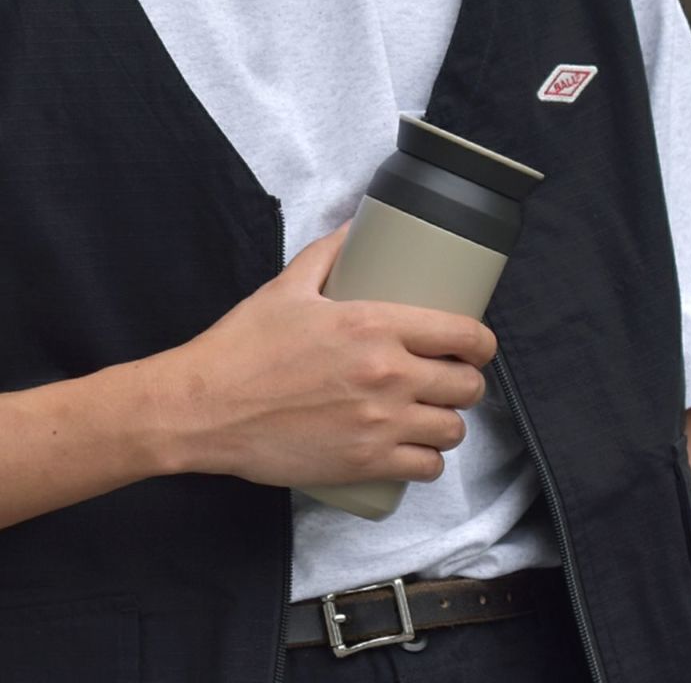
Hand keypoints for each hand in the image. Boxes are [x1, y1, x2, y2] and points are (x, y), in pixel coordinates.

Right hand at [158, 221, 497, 487]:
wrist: (203, 407)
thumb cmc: (243, 347)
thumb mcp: (287, 286)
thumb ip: (329, 253)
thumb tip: (355, 226)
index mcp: (376, 325)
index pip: (464, 334)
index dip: (482, 342)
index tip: (477, 346)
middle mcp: (388, 375)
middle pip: (468, 385)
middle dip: (466, 382)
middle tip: (447, 380)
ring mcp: (380, 424)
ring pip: (453, 430)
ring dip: (449, 422)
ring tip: (432, 415)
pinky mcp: (365, 463)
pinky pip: (427, 469)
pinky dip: (427, 460)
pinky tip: (415, 450)